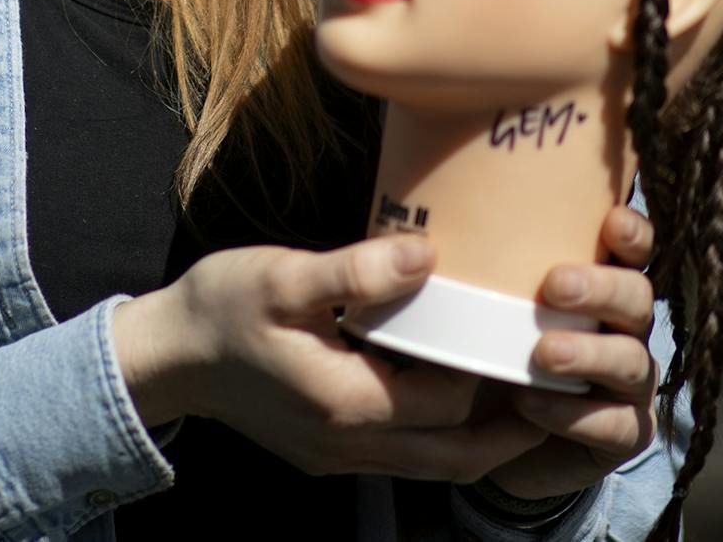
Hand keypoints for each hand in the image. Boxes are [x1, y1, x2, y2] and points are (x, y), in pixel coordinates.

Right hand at [113, 236, 548, 480]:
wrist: (164, 357)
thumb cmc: (221, 306)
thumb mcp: (283, 276)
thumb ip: (357, 271)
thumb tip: (429, 255)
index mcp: (347, 403)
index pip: (449, 404)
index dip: (493, 374)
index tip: (526, 332)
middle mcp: (350, 444)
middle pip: (455, 457)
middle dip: (511, 427)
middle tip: (558, 385)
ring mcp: (336, 455)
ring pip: (432, 466)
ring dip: (480, 438)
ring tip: (521, 393)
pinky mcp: (325, 449)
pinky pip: (401, 455)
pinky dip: (439, 435)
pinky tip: (450, 391)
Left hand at [485, 204, 659, 499]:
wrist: (484, 431)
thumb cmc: (482, 343)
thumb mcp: (475, 301)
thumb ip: (471, 265)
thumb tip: (423, 238)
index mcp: (598, 282)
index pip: (631, 249)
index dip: (632, 234)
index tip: (611, 222)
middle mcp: (622, 326)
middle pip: (637, 298)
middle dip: (602, 289)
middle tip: (554, 286)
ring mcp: (628, 381)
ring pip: (634, 361)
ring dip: (590, 354)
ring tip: (542, 353)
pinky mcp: (623, 432)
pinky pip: (621, 425)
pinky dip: (578, 415)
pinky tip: (534, 405)